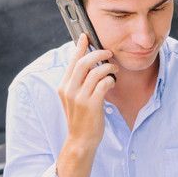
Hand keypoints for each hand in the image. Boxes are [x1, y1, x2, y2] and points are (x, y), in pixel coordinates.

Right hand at [57, 34, 116, 150]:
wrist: (80, 140)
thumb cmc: (81, 118)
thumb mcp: (74, 99)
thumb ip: (78, 83)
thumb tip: (89, 64)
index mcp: (63, 87)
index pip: (72, 61)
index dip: (79, 47)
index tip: (85, 36)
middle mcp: (69, 90)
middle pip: (83, 62)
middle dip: (98, 53)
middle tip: (108, 53)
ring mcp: (79, 97)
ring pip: (96, 71)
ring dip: (108, 67)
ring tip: (114, 70)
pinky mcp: (91, 104)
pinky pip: (103, 84)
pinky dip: (110, 79)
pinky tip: (112, 82)